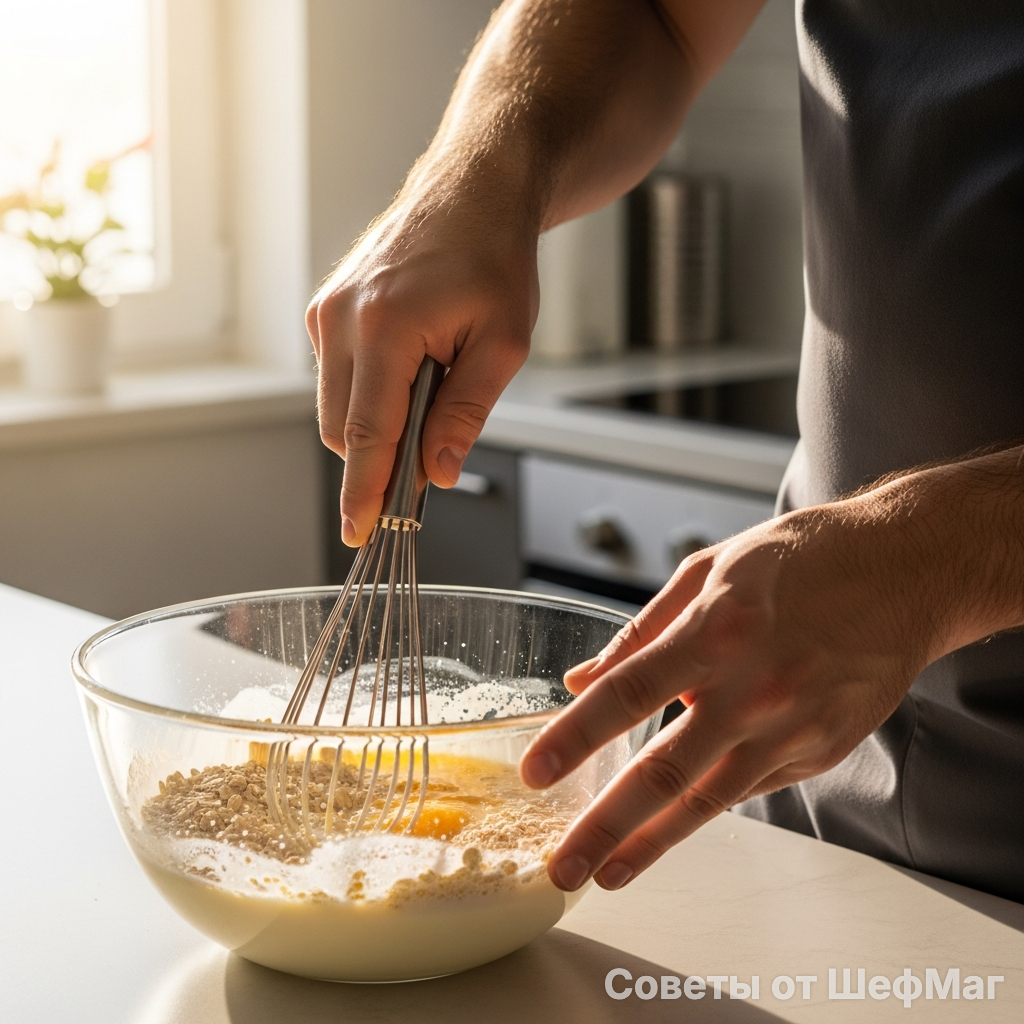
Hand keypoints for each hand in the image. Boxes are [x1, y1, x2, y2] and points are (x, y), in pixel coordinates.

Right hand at [307, 189, 537, 545]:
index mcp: (385, 328)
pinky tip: (408, 368)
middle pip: (345, 430)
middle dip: (380, 458)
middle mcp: (341, 319)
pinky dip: (369, 395)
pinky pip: (337, 379)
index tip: (359, 532)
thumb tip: (436, 471)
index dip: (364, 492)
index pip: (369, 434)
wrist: (471, 192)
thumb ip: (465, 414)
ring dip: (377, 425)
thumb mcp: (503, 344)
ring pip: (337, 409)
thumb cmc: (493, 257)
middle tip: (430, 456)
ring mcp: (327, 312)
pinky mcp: (325, 310)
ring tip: (430, 387)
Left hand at [520, 492, 949, 892]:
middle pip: (666, 770)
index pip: (630, 693)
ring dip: (653, 842)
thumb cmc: (801, 559)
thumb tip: (584, 679)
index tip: (536, 771)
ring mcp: (793, 728)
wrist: (903, 571)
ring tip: (608, 872)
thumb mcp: (711, 569)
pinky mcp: (821, 751)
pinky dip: (706, 805)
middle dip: (606, 825)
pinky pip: (749, 785)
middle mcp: (756, 688)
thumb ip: (642, 630)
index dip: (576, 737)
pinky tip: (672, 824)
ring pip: (709, 800)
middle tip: (562, 864)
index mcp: (719, 629)